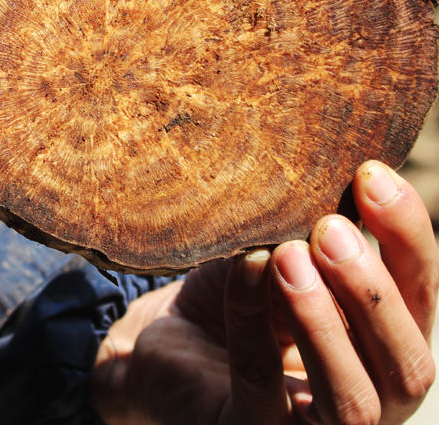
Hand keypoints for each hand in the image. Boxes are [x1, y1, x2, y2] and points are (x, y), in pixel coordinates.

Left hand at [90, 161, 437, 423]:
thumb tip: (341, 171)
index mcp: (382, 350)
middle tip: (330, 227)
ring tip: (289, 253)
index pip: (420, 300)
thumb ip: (315, 235)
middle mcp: (367, 402)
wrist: (159, 343)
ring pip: (354, 402)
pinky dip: (252, 320)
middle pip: (410, 365)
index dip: (409, 239)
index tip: (373, 175)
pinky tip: (245, 268)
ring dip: (324, 320)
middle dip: (373, 291)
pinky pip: (260, 383)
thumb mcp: (281, 257)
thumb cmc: (234, 296)